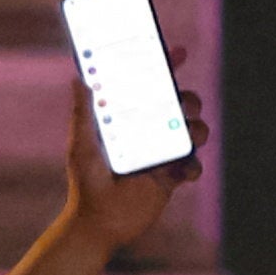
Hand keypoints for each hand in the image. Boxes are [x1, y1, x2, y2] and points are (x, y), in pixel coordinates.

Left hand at [64, 77, 206, 255]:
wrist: (99, 223)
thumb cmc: (86, 182)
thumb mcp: (81, 145)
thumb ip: (82, 113)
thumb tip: (79, 78)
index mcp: (129, 117)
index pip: (149, 86)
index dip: (165, 66)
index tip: (176, 51)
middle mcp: (149, 131)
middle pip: (179, 105)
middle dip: (188, 99)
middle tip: (182, 104)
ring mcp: (163, 153)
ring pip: (193, 131)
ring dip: (197, 129)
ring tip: (188, 135)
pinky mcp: (172, 177)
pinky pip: (194, 166)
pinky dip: (193, 166)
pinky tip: (181, 170)